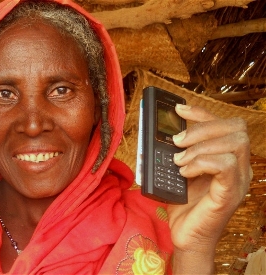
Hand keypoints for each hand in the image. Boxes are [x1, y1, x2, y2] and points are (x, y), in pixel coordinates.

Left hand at [167, 104, 251, 271]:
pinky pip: (226, 165)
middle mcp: (239, 167)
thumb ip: (174, 151)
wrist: (186, 237)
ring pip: (234, 143)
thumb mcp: (176, 170)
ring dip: (200, 147)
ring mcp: (238, 180)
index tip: (178, 110)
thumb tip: (158, 131)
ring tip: (179, 160)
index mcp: (228, 157)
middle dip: (202, 128)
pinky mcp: (231, 193)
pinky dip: (202, 163)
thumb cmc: (182, 204)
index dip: (202, 113)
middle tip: (177, 142)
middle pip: (236, 128)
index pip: (226, 124)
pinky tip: (185, 172)